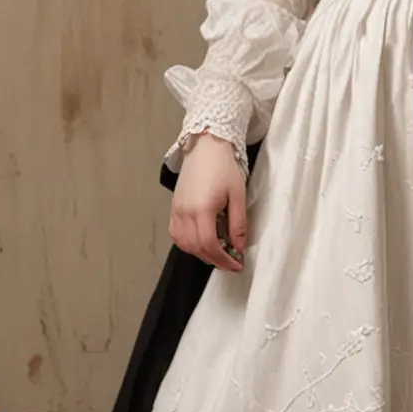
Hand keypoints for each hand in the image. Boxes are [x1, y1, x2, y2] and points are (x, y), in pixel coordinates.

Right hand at [170, 132, 247, 270]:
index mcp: (201, 210)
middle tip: (231, 262)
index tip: (237, 265)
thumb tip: (238, 248)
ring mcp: (176, 210)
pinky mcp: (173, 207)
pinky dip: (188, 244)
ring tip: (219, 252)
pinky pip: (176, 234)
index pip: (210, 246)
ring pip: (184, 244)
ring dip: (201, 254)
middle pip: (196, 248)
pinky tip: (202, 242)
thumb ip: (238, 224)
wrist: (205, 146)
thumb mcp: (237, 195)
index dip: (224, 260)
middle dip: (215, 260)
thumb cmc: (223, 167)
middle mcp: (184, 213)